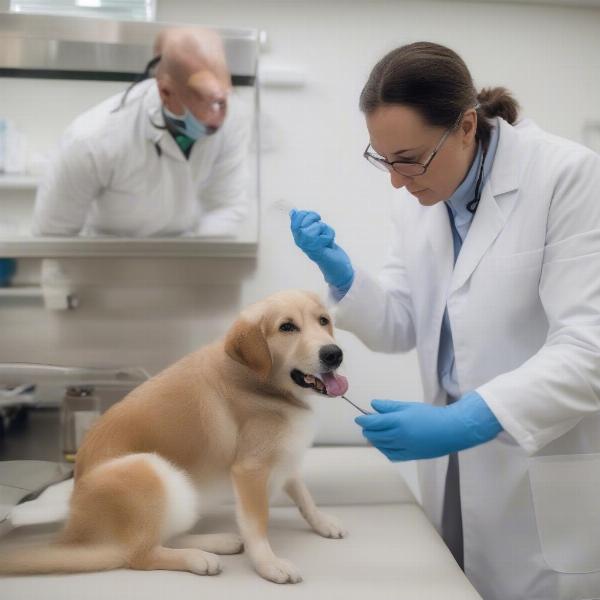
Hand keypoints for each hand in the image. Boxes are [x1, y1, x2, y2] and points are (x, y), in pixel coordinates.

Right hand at [290, 209, 353, 290]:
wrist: (337, 269)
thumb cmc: (326, 250)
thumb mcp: (314, 232)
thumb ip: (304, 223)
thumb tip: (293, 212)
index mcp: (298, 238)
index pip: (295, 221)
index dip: (304, 215)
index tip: (315, 218)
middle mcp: (302, 244)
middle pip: (304, 222)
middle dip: (314, 219)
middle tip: (321, 227)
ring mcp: (310, 248)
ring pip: (316, 227)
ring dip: (325, 229)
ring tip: (326, 238)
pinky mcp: (319, 252)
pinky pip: (324, 236)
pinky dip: (329, 235)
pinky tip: (330, 244)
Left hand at [354, 392, 501, 460]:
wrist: (450, 431)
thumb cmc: (430, 415)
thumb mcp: (408, 407)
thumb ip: (389, 406)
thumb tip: (373, 404)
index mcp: (398, 421)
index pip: (373, 423)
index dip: (363, 420)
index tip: (359, 418)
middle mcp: (399, 436)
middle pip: (374, 435)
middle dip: (367, 429)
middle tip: (367, 424)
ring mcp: (403, 448)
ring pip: (380, 446)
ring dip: (374, 439)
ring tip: (375, 432)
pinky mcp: (409, 456)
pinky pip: (390, 455)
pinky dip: (384, 449)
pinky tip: (385, 443)